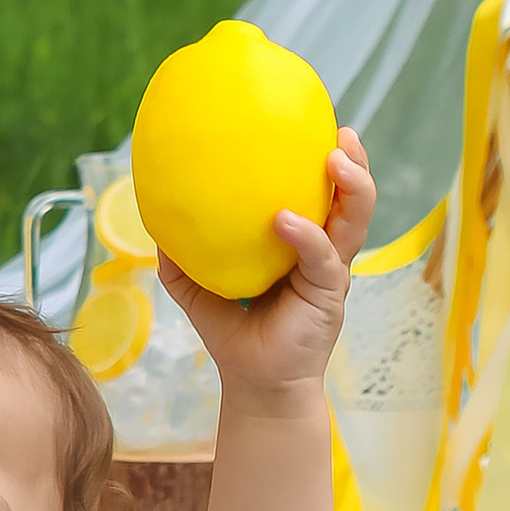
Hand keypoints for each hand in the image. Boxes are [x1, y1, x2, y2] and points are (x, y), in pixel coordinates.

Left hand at [156, 128, 374, 407]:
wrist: (255, 384)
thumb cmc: (234, 334)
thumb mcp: (199, 289)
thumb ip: (181, 255)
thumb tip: (154, 218)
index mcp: (304, 245)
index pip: (324, 196)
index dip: (328, 163)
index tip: (319, 127)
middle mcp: (324, 254)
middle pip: (353, 201)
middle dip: (355, 164)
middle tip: (340, 133)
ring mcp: (331, 274)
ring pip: (354, 223)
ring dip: (352, 188)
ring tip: (335, 158)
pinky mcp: (328, 296)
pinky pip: (323, 258)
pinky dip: (307, 236)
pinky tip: (287, 220)